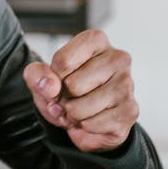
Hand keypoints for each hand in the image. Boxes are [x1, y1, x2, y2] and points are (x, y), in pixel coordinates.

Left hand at [23, 30, 138, 152]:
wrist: (86, 117)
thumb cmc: (67, 90)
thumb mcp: (43, 79)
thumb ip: (37, 75)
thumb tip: (50, 86)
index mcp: (96, 41)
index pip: (62, 61)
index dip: (53, 78)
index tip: (60, 80)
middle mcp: (117, 58)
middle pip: (72, 85)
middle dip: (64, 98)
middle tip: (71, 98)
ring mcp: (127, 85)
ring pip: (80, 108)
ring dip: (73, 115)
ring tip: (80, 109)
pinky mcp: (130, 111)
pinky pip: (92, 125)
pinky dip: (85, 127)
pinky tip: (92, 119)